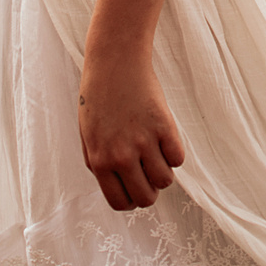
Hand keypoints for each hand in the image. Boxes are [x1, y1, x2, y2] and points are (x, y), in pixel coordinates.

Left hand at [78, 52, 185, 212]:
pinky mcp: (164, 125)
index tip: (135, 189)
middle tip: (149, 174)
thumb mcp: (87, 135)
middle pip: (146, 198)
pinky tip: (164, 138)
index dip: (131, 200)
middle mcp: (121, 156)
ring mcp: (144, 141)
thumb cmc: (98, 97)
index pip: (120, 202)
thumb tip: (118, 188)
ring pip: (165, 181)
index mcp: (99, 160)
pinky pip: (178, 158)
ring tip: (156, 153)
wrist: (114, 62)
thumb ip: (99, 164)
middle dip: (150, 191)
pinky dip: (174, 153)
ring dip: (164, 172)